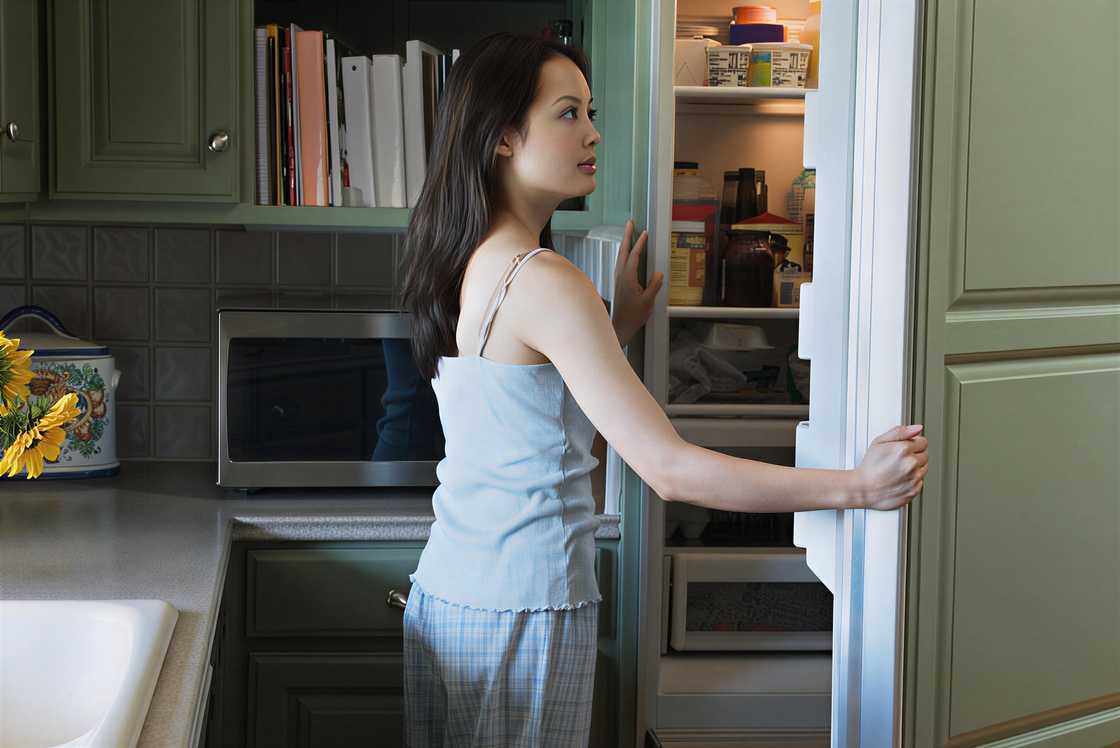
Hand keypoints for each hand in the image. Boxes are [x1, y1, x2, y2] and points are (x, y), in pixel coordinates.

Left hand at [611, 219, 663, 346]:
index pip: (634, 256)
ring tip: (628, 233)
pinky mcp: (618, 282)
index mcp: (628, 278)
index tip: (645, 233)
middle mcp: (620, 276)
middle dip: (627, 236)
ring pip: (620, 256)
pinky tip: (627, 254)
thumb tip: (659, 273)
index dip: (639, 243)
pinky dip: (624, 253)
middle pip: (623, 251)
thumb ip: (654, 286)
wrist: (621, 326)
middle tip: (630, 223)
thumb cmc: (633, 316)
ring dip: (624, 243)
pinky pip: (620, 263)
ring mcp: (618, 278)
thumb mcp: (648, 301)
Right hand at [851, 424, 928, 509]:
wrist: (863, 488)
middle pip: (925, 454)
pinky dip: (913, 480)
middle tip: (899, 459)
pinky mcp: (914, 490)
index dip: (914, 443)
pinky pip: (920, 481)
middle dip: (915, 455)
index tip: (905, 447)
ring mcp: (913, 478)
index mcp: (903, 450)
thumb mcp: (879, 442)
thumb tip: (917, 428)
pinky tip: (900, 478)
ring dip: (915, 467)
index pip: (923, 442)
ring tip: (899, 469)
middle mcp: (911, 464)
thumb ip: (899, 432)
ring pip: (924, 468)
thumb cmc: (869, 466)